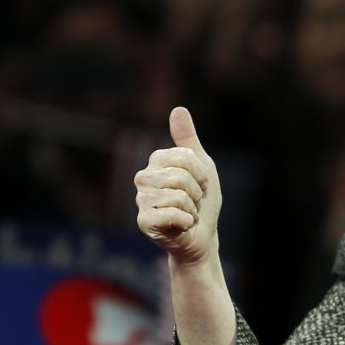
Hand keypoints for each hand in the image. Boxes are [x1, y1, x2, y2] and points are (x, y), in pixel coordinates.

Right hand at [135, 107, 220, 265]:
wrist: (202, 235)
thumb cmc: (202, 201)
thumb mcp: (202, 166)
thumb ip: (188, 139)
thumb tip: (178, 109)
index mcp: (156, 162)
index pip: (184, 157)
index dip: (200, 173)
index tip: (199, 184)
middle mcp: (143, 178)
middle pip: (180, 176)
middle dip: (196, 192)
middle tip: (193, 202)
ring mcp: (141, 200)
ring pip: (177, 196)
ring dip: (192, 208)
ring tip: (187, 213)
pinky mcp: (144, 221)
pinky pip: (171, 214)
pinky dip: (185, 222)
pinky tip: (181, 226)